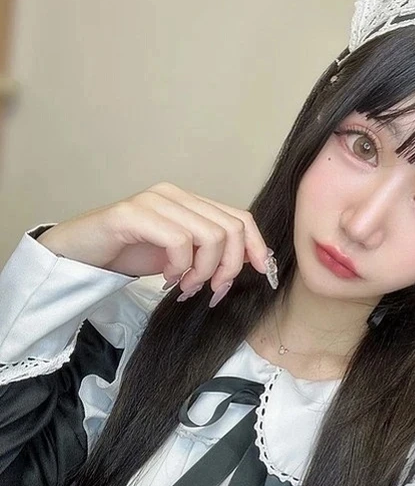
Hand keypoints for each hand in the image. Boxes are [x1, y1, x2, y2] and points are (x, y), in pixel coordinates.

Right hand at [36, 182, 272, 296]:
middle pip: (230, 229)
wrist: (80, 254)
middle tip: (210, 291)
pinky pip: (178, 241)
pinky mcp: (134, 214)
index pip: (240, 217)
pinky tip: (166, 278)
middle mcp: (175, 195)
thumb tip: (250, 261)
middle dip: (228, 268)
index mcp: (190, 202)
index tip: (262, 273)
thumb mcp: (180, 255)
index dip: (256, 246)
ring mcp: (155, 201)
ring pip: (209, 236)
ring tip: (185, 286)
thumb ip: (209, 252)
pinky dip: (179, 267)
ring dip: (203, 271)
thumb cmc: (130, 254)